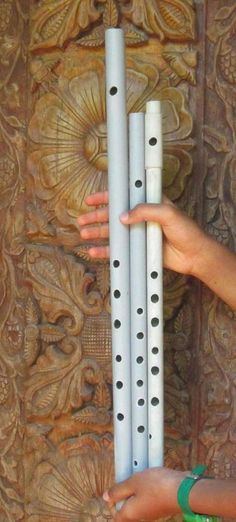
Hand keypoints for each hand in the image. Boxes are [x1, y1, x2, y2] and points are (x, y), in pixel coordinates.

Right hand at [77, 191, 207, 276]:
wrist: (194, 255)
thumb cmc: (186, 231)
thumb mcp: (168, 214)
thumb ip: (145, 211)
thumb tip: (122, 217)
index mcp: (148, 203)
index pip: (123, 196)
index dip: (105, 197)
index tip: (90, 200)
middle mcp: (141, 217)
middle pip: (113, 215)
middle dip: (96, 217)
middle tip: (81, 221)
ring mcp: (138, 234)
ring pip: (113, 233)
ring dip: (97, 233)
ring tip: (84, 234)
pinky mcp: (138, 250)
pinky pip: (119, 250)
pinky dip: (106, 251)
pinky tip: (94, 251)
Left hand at [103, 467, 184, 521]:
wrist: (184, 491)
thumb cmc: (157, 486)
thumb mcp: (133, 482)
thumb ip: (118, 490)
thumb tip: (106, 496)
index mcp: (130, 514)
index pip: (116, 515)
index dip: (112, 502)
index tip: (116, 488)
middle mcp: (141, 516)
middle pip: (127, 509)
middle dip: (126, 494)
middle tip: (129, 480)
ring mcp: (153, 512)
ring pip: (139, 502)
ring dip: (138, 490)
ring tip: (142, 477)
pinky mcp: (162, 506)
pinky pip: (150, 499)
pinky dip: (149, 489)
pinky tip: (154, 478)